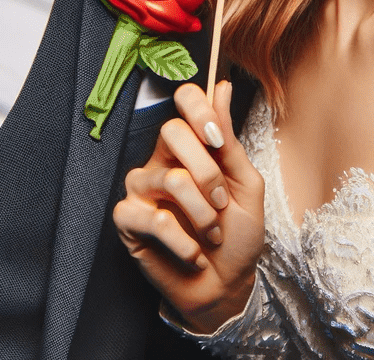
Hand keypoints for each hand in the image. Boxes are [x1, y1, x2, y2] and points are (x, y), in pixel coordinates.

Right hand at [114, 81, 263, 332]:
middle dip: (208, 172)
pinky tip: (192, 253)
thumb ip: (229, 140)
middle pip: (171, 131)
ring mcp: (142, 189)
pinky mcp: (128, 220)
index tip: (217, 139)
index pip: (183, 102)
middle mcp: (162, 160)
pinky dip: (183, 241)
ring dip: (203, 214)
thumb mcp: (245, 185)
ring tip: (212, 235)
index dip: (199, 110)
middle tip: (221, 202)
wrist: (226, 287)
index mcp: (191, 147)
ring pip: (169, 179)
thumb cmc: (237, 237)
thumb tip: (223, 86)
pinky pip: (153, 218)